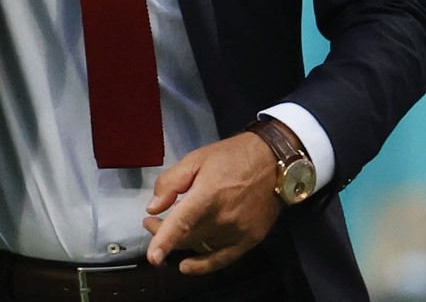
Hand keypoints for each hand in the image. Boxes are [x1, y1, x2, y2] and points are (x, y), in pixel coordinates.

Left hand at [141, 132, 282, 274]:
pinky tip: (186, 266)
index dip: (165, 241)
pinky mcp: (249, 240)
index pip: (182, 223)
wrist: (273, 162)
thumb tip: (154, 208)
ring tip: (173, 228)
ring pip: (199, 247)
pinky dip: (202, 266)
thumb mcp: (195, 159)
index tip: (152, 256)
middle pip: (186, 237)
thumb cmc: (232, 157)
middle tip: (153, 221)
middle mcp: (223, 219)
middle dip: (163, 232)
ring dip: (181, 242)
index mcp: (208, 195)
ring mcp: (237, 232)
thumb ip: (170, 182)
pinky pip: (221, 260)